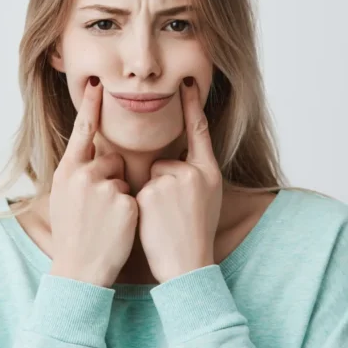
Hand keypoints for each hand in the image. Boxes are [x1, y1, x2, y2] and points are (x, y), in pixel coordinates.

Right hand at [48, 76, 138, 287]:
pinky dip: (130, 211)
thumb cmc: (72, 234)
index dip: (89, 106)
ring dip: (120, 195)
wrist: (79, 270)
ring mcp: (103, 188)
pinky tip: (117, 227)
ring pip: (123, 178)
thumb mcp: (63, 198)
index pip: (81, 132)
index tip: (96, 83)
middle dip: (111, 177)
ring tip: (105, 220)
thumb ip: (75, 172)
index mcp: (67, 171)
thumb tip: (88, 153)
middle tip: (98, 207)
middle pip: (111, 158)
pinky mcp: (124, 202)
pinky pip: (134, 196)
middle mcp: (83, 174)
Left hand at [135, 77, 222, 283]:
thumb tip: (173, 159)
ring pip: (150, 176)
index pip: (200, 131)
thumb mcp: (207, 199)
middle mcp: (194, 172)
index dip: (193, 105)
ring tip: (165, 220)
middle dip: (163, 184)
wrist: (188, 266)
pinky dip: (141, 205)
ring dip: (151, 195)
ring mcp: (173, 181)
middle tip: (175, 214)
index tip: (187, 81)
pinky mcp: (151, 193)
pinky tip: (155, 223)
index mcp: (209, 172)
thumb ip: (193, 174)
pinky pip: (138, 189)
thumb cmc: (194, 235)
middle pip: (165, 162)